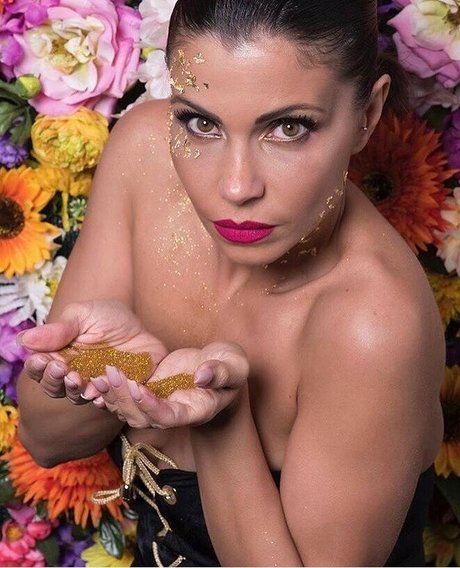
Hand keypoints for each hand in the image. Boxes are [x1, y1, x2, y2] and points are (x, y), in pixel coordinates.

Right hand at [19, 300, 167, 404]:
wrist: (142, 325)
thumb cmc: (108, 317)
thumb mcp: (83, 316)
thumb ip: (58, 330)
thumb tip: (23, 339)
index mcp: (59, 356)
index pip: (40, 368)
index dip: (38, 367)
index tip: (42, 361)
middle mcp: (73, 375)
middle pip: (55, 387)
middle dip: (56, 380)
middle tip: (63, 370)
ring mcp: (94, 385)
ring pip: (78, 397)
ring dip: (77, 390)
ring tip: (81, 379)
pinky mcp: (116, 392)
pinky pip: (107, 402)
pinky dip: (103, 399)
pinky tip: (101, 394)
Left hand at [89, 342, 248, 427]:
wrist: (221, 366)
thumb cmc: (231, 367)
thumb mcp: (234, 366)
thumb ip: (222, 372)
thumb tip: (202, 376)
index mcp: (194, 411)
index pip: (168, 417)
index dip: (152, 407)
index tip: (139, 388)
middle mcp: (172, 412)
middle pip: (141, 417)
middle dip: (124, 399)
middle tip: (111, 374)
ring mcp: (158, 402)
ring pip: (128, 410)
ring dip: (113, 395)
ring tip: (101, 374)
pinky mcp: (149, 390)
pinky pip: (125, 397)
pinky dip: (111, 390)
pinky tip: (98, 375)